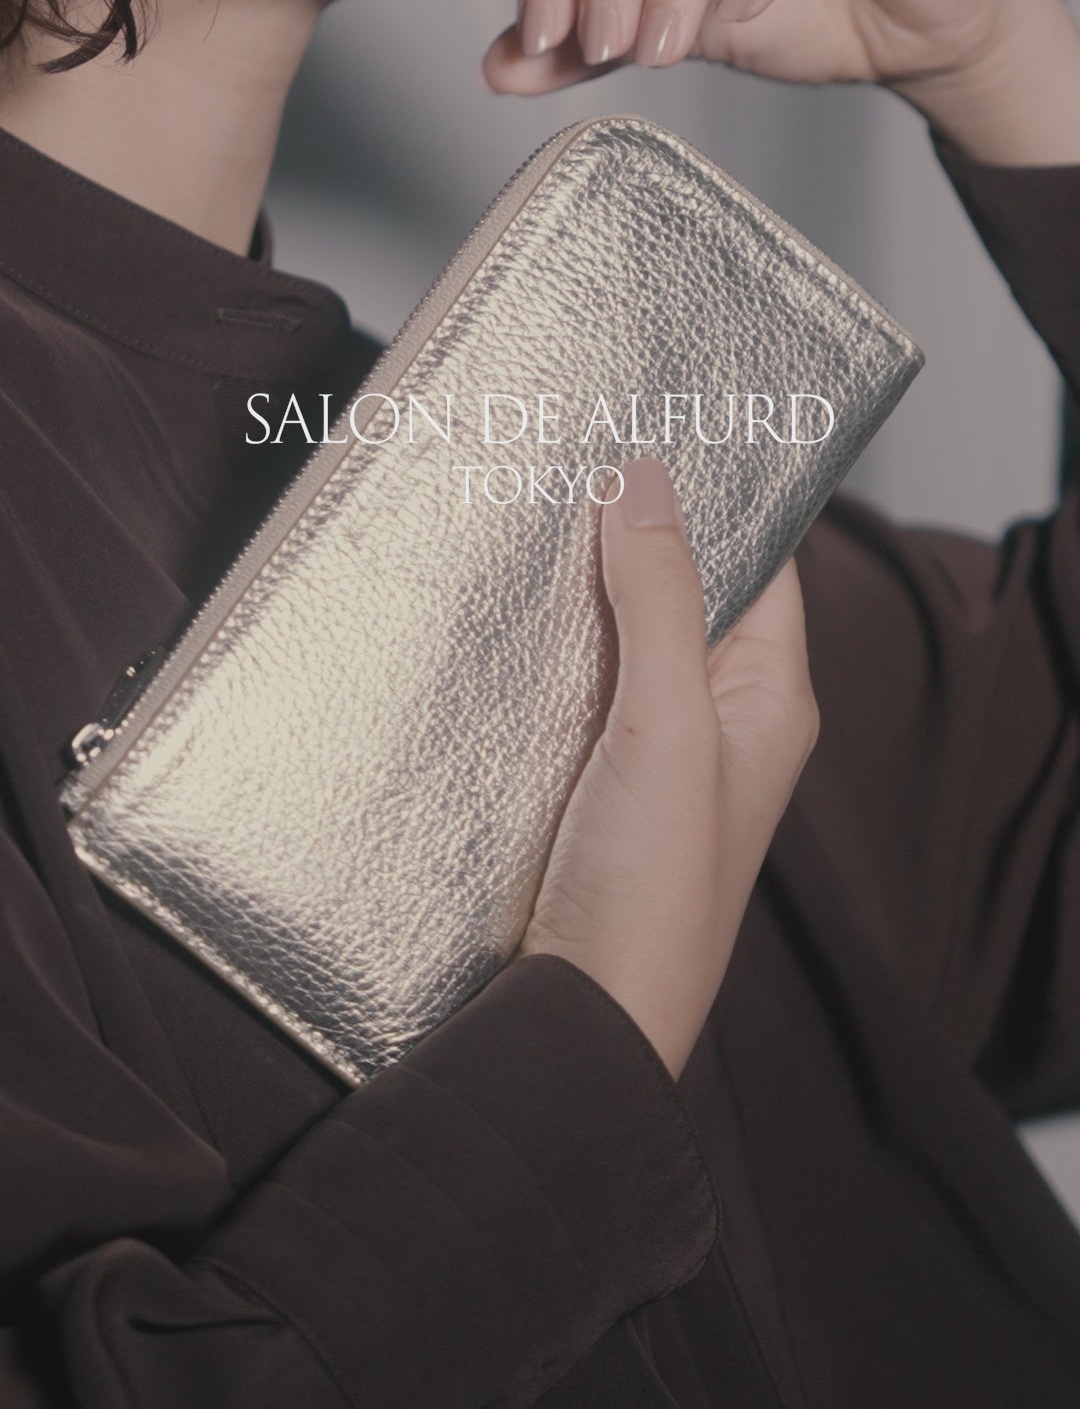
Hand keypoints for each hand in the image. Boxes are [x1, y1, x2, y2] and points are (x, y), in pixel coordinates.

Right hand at [515, 456, 818, 1080]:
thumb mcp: (668, 723)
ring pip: (620, 632)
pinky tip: (497, 602)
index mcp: (770, 695)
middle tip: (566, 447)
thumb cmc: (654, 886)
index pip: (763, 561)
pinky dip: (543, 641)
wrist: (580, 1017)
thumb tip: (646, 477)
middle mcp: (718, 713)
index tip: (654, 424)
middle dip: (630, 529)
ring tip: (520, 503)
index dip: (717, 494)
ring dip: (578, 584)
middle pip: (685, 590)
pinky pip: (572, 681)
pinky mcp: (587, 773)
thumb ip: (663, 597)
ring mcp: (649, 744)